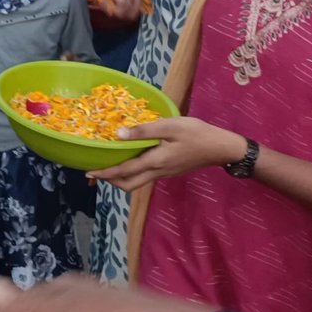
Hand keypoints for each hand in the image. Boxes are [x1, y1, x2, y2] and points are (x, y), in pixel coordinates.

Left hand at [88, 116, 247, 190]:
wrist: (222, 148)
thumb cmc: (197, 134)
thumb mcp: (170, 126)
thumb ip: (143, 131)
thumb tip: (118, 135)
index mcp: (156, 161)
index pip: (124, 171)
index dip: (105, 173)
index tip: (89, 172)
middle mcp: (158, 172)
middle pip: (129, 185)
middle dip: (111, 181)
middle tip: (96, 172)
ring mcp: (165, 173)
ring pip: (138, 182)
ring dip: (122, 177)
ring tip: (110, 166)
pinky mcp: (170, 171)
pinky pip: (147, 176)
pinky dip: (134, 172)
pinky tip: (132, 160)